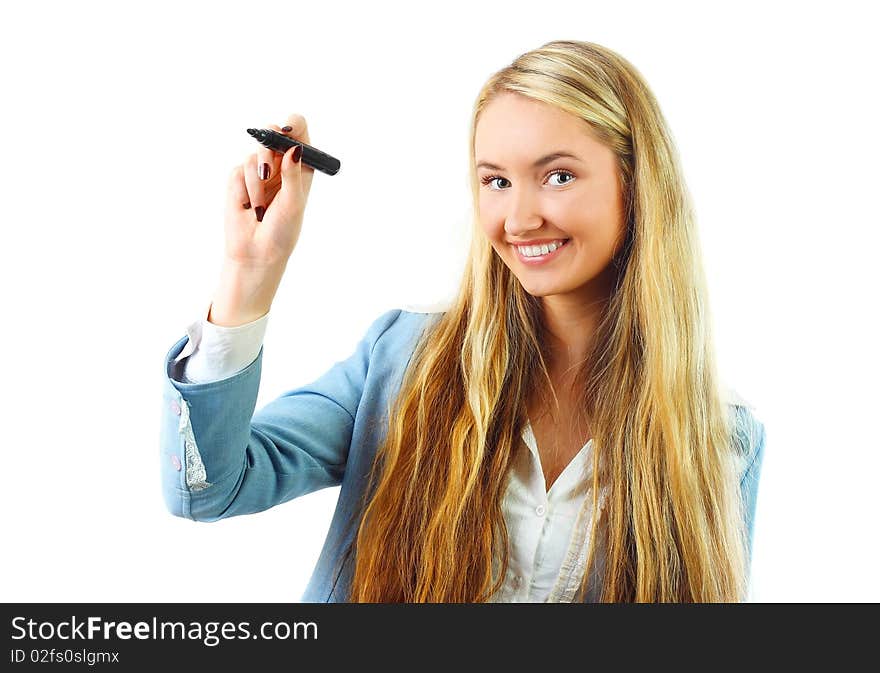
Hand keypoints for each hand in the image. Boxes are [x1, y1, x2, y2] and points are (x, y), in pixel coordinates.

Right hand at [223, 113, 314, 268]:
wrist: (256, 252)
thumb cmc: (282, 231)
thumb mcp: (294, 203)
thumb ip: (293, 174)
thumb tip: (294, 148)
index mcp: (301, 167)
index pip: (299, 132)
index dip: (294, 126)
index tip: (287, 132)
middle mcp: (281, 165)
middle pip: (273, 133)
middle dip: (269, 150)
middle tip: (268, 171)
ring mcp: (259, 170)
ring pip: (255, 154)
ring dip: (257, 182)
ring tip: (261, 206)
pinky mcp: (239, 178)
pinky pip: (239, 170)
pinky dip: (245, 189)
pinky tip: (249, 206)